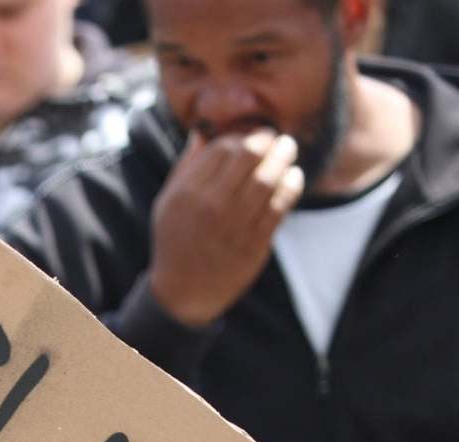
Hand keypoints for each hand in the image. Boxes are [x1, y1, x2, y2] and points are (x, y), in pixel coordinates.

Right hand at [147, 130, 305, 328]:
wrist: (184, 290)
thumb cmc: (177, 240)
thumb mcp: (168, 203)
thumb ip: (186, 167)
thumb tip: (204, 132)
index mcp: (187, 194)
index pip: (223, 148)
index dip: (242, 136)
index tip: (250, 138)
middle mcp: (210, 206)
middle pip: (250, 155)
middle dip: (268, 140)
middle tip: (275, 140)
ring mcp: (234, 225)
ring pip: (270, 177)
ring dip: (285, 158)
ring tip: (288, 152)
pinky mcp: (255, 241)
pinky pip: (281, 203)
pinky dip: (292, 184)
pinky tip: (292, 178)